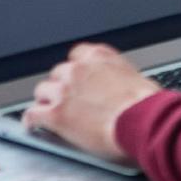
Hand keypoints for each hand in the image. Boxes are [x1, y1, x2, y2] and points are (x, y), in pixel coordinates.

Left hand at [22, 43, 160, 163]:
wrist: (145, 121)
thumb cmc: (148, 104)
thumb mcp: (137, 78)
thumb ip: (118, 77)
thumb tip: (118, 88)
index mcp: (100, 56)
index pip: (77, 54)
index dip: (75, 69)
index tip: (77, 78)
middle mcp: (79, 69)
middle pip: (57, 73)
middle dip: (61, 86)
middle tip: (68, 100)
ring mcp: (64, 91)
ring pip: (42, 91)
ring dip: (46, 101)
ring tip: (50, 112)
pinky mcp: (55, 114)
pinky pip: (32, 114)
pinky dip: (32, 121)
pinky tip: (33, 126)